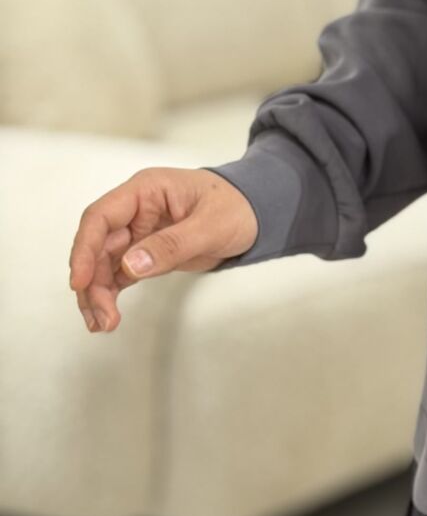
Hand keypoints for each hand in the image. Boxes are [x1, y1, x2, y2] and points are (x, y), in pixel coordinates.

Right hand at [69, 167, 259, 332]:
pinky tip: (106, 317)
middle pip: (98, 246)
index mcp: (146, 191)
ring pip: (104, 264)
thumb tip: (132, 265)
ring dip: (98, 294)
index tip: (80, 281)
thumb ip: (173, 244)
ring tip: (103, 324)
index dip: (85, 248)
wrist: (257, 213)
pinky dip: (110, 295)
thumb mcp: (211, 225)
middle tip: (102, 316)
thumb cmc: (237, 207)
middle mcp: (135, 211)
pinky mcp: (145, 252)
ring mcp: (138, 232)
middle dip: (93, 282)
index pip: (101, 217)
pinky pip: (119, 274)